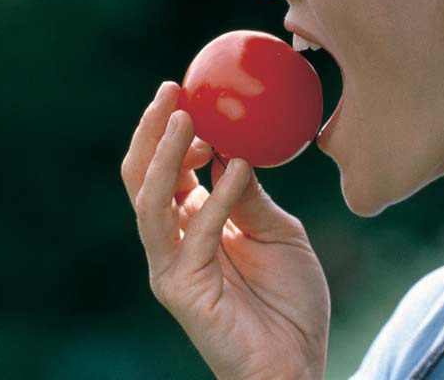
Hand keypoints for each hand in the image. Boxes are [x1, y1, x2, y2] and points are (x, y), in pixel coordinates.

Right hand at [121, 82, 329, 379]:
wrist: (298, 362)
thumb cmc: (289, 301)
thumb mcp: (279, 232)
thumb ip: (251, 195)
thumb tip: (236, 148)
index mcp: (193, 223)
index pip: (169, 168)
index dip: (174, 129)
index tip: (193, 92)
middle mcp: (173, 241)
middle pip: (145, 176)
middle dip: (153, 131)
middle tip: (171, 90)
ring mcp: (171, 265)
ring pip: (150, 200)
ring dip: (166, 155)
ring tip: (184, 117)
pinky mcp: (180, 289)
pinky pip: (192, 234)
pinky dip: (216, 197)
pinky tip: (237, 167)